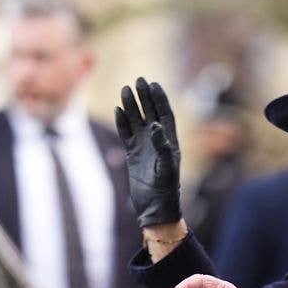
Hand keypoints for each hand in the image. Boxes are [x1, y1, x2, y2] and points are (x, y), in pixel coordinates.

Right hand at [115, 77, 181, 227]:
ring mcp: (144, 147)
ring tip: (125, 89)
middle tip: (139, 80)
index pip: (165, 114)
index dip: (160, 99)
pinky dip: (122, 122)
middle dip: (145, 97)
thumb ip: (162, 146)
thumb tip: (154, 125)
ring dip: (131, 106)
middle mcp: (157, 141)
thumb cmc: (166, 188)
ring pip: (136, 121)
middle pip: (150, 113)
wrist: (155, 207)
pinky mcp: (133, 155)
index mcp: (170, 141)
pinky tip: (117, 110)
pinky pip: (126, 134)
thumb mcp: (166, 167)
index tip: (154, 84)